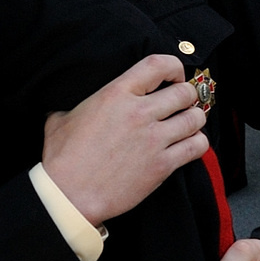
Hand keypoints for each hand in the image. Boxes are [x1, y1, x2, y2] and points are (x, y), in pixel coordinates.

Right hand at [40, 53, 209, 222]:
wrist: (68, 196)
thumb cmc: (62, 159)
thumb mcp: (61, 118)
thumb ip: (80, 104)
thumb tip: (76, 102)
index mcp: (116, 94)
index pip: (158, 64)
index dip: (174, 67)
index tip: (173, 76)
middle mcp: (139, 113)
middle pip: (185, 92)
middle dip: (187, 96)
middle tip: (182, 104)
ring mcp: (153, 139)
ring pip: (196, 118)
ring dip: (195, 119)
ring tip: (187, 124)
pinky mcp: (162, 165)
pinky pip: (197, 146)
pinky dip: (197, 143)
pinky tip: (188, 145)